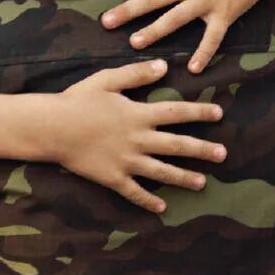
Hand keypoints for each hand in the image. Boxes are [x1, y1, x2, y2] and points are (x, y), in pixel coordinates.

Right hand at [46, 60, 225, 213]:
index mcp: (138, 114)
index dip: (199, 113)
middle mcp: (138, 139)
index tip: (219, 114)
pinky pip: (134, 192)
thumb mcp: (106, 80)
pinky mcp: (113, 178)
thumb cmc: (77, 101)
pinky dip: (149, 200)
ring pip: (162, 172)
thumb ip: (136, 74)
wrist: (52, 128)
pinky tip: (162, 208)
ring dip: (184, 177)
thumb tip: (164, 66)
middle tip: (223, 155)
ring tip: (202, 184)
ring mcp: (127, 161)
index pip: (177, 113)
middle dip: (202, 150)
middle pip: (177, 145)